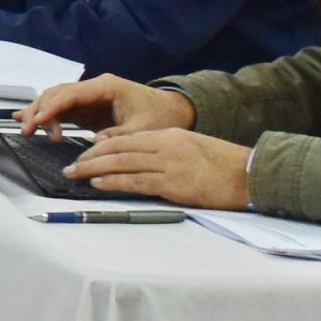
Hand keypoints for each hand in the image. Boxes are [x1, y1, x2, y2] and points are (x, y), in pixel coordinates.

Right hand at [15, 74, 196, 138]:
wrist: (172, 110)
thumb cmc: (160, 116)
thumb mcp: (144, 129)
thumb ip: (120, 135)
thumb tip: (96, 143)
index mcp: (106, 87)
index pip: (71, 94)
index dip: (51, 107)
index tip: (37, 122)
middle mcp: (93, 88)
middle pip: (56, 94)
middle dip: (39, 111)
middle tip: (28, 132)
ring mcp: (88, 97)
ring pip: (54, 100)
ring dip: (40, 114)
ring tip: (29, 132)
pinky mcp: (86, 108)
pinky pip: (60, 108)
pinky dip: (44, 114)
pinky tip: (25, 118)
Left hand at [61, 126, 254, 207]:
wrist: (249, 174)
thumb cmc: (223, 164)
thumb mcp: (192, 147)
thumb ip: (165, 149)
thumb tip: (138, 159)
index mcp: (169, 135)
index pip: (127, 138)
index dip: (102, 145)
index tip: (85, 152)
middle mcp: (165, 146)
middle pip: (118, 149)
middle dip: (90, 157)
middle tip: (71, 165)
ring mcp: (168, 164)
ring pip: (122, 164)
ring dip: (94, 169)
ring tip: (75, 174)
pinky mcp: (173, 184)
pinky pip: (136, 181)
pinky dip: (113, 181)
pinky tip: (97, 183)